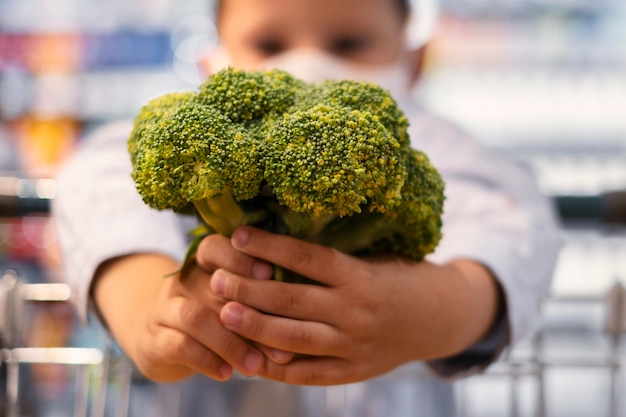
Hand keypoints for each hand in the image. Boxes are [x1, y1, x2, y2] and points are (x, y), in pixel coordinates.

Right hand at [94, 235, 275, 381]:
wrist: (165, 341)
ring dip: (230, 343)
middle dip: (250, 312)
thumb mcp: (235, 302)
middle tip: (280, 337)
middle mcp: (183, 280)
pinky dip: (206, 360)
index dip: (241, 258)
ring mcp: (165, 308)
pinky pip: (179, 346)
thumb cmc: (216, 316)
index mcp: (204, 263)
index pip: (215, 247)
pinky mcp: (155, 340)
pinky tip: (226, 374)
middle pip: (212, 286)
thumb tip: (300, 321)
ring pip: (195, 317)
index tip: (270, 273)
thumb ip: (260, 304)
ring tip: (255, 366)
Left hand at [208, 227, 500, 385]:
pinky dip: (278, 368)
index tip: (237, 236)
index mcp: (360, 276)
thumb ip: (333, 261)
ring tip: (223, 313)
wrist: (441, 317)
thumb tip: (276, 250)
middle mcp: (356, 310)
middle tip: (216, 278)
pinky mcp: (355, 371)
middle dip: (249, 288)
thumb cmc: (400, 278)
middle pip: (292, 298)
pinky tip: (251, 358)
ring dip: (255, 326)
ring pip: (294, 337)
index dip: (269, 246)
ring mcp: (354, 344)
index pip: (306, 257)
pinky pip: (310, 373)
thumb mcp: (373, 260)